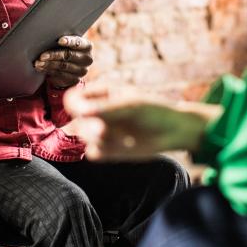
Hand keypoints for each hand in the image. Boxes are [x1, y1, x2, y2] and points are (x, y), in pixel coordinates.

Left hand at [36, 36, 92, 88]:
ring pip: (63, 66)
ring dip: (48, 64)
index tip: (60, 41)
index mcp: (87, 46)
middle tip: (42, 55)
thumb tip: (46, 37)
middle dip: (54, 55)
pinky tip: (40, 68)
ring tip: (38, 62)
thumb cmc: (68, 49)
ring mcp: (82, 70)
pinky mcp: (75, 79)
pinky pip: (59, 74)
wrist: (72, 66)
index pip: (78, 43)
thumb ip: (63, 40)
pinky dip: (48, 70)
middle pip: (69, 55)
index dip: (70, 41)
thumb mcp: (68, 43)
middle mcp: (87, 59)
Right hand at [63, 85, 220, 160]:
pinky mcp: (108, 148)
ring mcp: (102, 130)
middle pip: (77, 121)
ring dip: (100, 140)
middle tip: (105, 130)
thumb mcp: (132, 106)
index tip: (84, 112)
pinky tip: (122, 147)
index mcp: (102, 94)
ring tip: (124, 138)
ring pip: (84, 137)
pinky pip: (93, 153)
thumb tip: (82, 112)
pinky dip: (103, 152)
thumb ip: (107, 109)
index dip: (75, 106)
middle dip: (90, 127)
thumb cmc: (155, 111)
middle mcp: (98, 112)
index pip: (73, 98)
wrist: (173, 132)